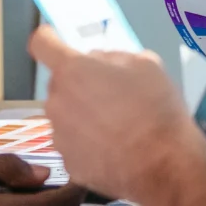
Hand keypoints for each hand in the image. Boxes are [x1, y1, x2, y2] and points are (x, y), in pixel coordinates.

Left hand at [30, 25, 205, 205]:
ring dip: (83, 116)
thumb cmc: (156, 109)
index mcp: (72, 71)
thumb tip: (99, 63)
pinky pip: (75, 146)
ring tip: (118, 128)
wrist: (163, 166)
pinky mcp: (69, 165)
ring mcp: (60, 137)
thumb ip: (113, 57)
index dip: (49, 39)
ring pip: (66, 116)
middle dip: (79, 85)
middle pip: (60, 85)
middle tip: (111, 94)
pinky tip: (116, 150)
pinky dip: (89, 146)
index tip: (56, 40)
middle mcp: (57, 102)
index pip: (42, 44)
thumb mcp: (145, 64)